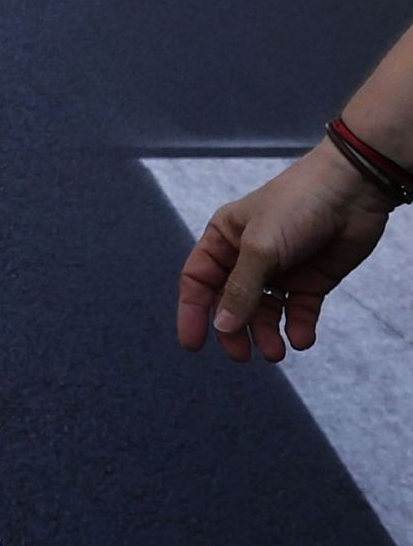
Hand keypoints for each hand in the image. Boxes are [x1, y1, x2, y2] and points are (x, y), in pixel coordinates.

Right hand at [177, 142, 390, 362]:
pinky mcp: (311, 281)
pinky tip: (301, 338)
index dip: (193, 312)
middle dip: (235, 330)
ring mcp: (281, 270)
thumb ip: (240, 290)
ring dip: (267, 333)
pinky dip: (298, 328)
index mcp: (225, 238)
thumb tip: (221, 326)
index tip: (194, 344)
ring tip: (277, 351)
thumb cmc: (296, 206)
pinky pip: (298, 312)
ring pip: (264, 312)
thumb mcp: (260, 247)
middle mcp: (248, 256)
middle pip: (230, 303)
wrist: (353, 190)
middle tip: (243, 355)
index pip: (198, 280)